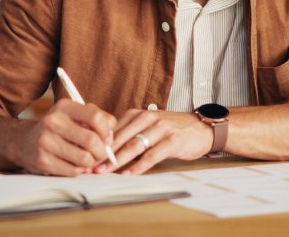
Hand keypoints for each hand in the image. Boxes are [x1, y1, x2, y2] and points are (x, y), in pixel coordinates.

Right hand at [18, 99, 115, 175]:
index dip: (107, 130)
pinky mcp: (42, 161)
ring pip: (85, 159)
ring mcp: (45, 142)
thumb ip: (97, 119)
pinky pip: (74, 171)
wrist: (24, 142)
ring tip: (87, 159)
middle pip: (92, 141)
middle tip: (100, 153)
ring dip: (91, 162)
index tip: (106, 137)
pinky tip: (74, 164)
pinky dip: (79, 170)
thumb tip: (111, 136)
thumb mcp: (74, 115)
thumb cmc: (59, 129)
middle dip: (102, 151)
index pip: (96, 117)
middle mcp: (52, 122)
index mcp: (64, 107)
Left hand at [98, 110, 213, 174]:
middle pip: (120, 138)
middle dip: (103, 154)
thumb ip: (130, 134)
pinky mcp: (172, 141)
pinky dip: (138, 166)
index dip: (98, 144)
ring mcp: (160, 129)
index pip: (112, 129)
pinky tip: (128, 174)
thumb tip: (105, 151)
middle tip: (89, 167)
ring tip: (104, 171)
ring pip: (133, 146)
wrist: (201, 128)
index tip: (86, 157)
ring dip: (117, 161)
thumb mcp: (149, 125)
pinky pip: (151, 156)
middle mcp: (148, 118)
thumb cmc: (172, 129)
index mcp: (138, 114)